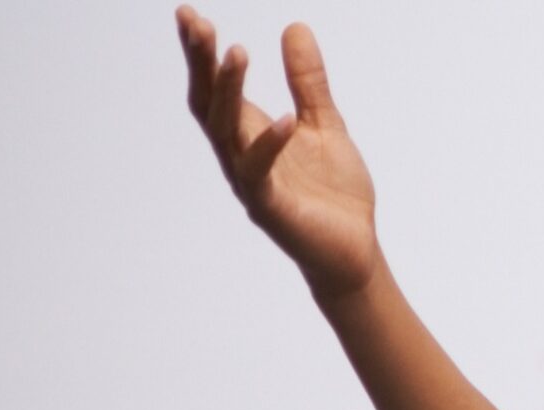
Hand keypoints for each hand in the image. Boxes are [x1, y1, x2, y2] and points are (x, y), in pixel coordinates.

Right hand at [176, 7, 379, 298]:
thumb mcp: (325, 124)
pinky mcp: (270, 208)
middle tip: (196, 23)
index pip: (215, 86)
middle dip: (201, 63)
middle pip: (208, 102)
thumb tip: (295, 27)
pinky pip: (260, 173)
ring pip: (226, 132)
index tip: (188, 14)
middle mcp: (240, 154)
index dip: (200, 53)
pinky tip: (286, 120)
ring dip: (229, 91)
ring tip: (238, 52)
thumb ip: (308, 82)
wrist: (355, 251)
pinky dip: (270, 145)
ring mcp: (251, 182)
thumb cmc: (334, 193)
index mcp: (249, 132)